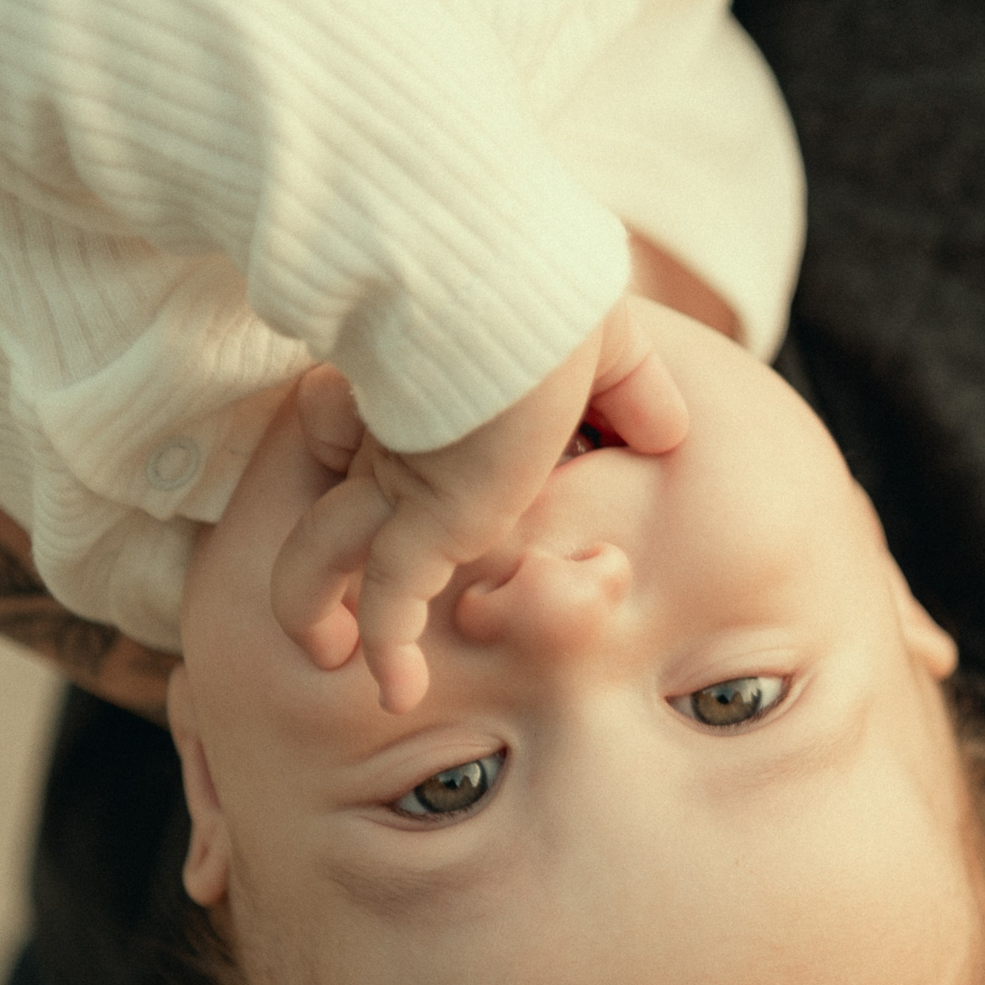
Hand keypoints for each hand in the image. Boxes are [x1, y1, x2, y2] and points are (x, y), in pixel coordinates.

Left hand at [268, 296, 688, 713]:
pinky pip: (392, 600)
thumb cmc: (551, 298)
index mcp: (423, 389)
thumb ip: (632, 389)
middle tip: (314, 587)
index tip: (358, 469)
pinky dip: (390, 650)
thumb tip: (670, 430)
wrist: (517, 290)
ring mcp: (404, 482)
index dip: (352, 449)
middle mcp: (398, 438)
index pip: (362, 429)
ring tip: (325, 652)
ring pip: (323, 550)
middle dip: (318, 542)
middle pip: (332, 494)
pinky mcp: (426, 519)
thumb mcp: (606, 342)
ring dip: (313, 605)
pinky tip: (397, 694)